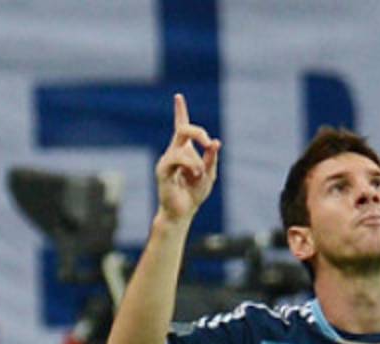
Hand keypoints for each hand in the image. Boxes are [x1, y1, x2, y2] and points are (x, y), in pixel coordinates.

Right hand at [155, 93, 220, 222]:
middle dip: (199, 133)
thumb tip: (216, 142)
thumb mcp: (209, 174)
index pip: (181, 126)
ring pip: (185, 147)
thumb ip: (211, 158)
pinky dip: (191, 166)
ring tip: (197, 176)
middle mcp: (174, 151)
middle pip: (184, 129)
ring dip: (197, 162)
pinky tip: (194, 176)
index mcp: (184, 150)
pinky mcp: (163, 168)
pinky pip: (179, 159)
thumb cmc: (194, 194)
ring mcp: (167, 159)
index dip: (180, 111)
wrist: (182, 211)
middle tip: (209, 144)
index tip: (178, 97)